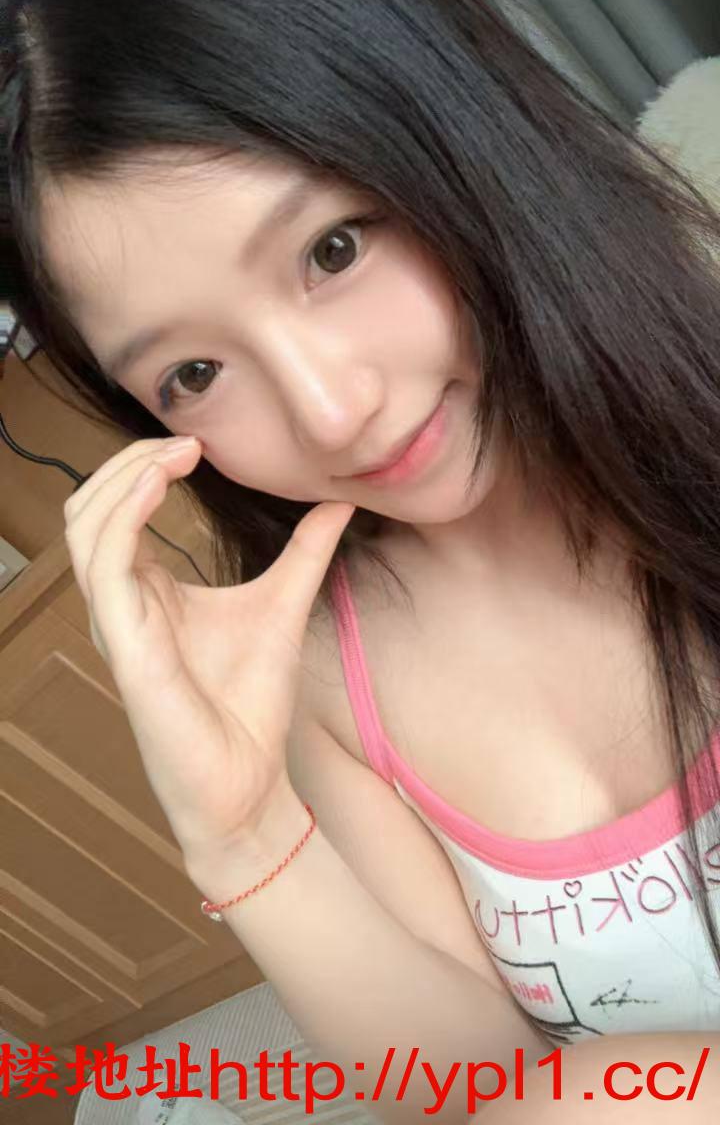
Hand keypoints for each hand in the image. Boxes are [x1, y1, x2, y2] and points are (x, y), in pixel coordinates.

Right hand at [64, 436, 354, 857]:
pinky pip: (103, 561)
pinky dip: (127, 511)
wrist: (250, 780)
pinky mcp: (124, 642)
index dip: (147, 465)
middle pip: (89, 505)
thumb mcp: (284, 603)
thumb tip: (338, 502)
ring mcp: (115, 621)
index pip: (116, 508)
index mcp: (144, 589)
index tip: (200, 444)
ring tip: (179, 454)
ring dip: (125, 476)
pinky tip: (163, 484)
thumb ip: (305, 551)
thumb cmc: (251, 704)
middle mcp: (119, 601)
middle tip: (186, 440)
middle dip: (129, 459)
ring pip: (84, 524)